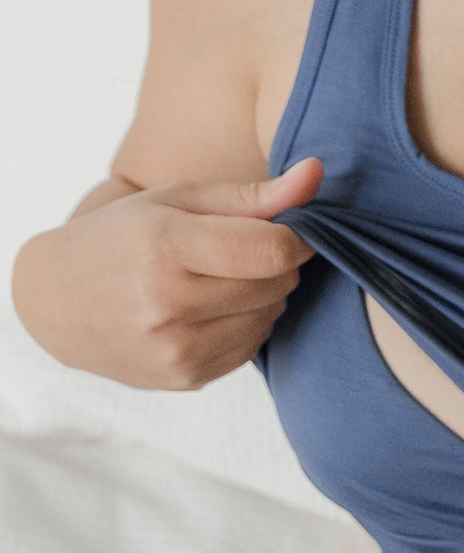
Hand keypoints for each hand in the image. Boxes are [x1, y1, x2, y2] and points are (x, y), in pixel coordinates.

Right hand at [11, 156, 321, 388]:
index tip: (288, 231)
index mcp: (164, 246)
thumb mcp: (177, 200)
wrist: (55, 303)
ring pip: (269, 318)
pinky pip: (250, 348)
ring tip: (221, 279)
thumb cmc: (121, 237)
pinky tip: (211, 309)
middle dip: (276, 265)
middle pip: (276, 285)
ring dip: (263, 296)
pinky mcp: (185, 378)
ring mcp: (176, 348)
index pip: (272, 251)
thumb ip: (253, 194)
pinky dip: (245, 325)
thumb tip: (318, 174)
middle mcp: (167, 303)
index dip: (295, 239)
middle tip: (244, 252)